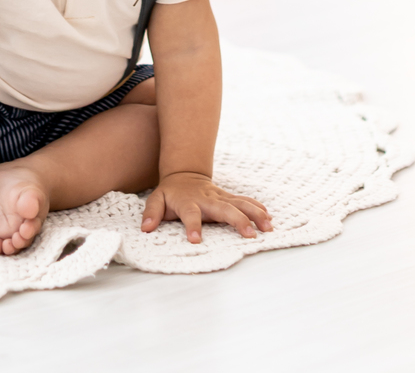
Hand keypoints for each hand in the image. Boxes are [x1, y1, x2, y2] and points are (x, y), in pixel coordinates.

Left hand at [141, 171, 271, 244]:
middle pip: (224, 209)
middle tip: (250, 235)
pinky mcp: (228, 197)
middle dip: (238, 221)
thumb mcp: (156, 199)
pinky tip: (269, 218)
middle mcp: (207, 199)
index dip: (192, 226)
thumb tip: (145, 228)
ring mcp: (220, 197)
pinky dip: (257, 208)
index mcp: (188, 202)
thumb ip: (151, 213)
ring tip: (267, 227)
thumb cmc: (170, 193)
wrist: (185, 173)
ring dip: (254, 214)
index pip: (190, 215)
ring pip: (240, 203)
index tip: (195, 240)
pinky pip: (245, 201)